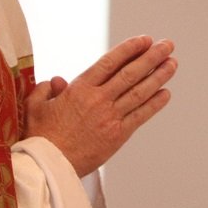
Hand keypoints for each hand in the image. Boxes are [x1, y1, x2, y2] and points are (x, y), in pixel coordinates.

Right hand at [24, 35, 176, 176]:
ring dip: (158, 76)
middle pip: (130, 73)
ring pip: (139, 92)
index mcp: (79, 89)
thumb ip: (45, 89)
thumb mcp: (35, 107)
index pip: (110, 62)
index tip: (145, 40)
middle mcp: (98, 99)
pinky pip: (140, 116)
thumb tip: (56, 81)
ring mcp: (110, 117)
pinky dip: (154, 104)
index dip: (129, 49)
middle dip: (151, 57)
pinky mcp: (117, 136)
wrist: (48, 166)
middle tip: (167, 45)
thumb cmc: (39, 137)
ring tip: (172, 64)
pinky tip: (166, 93)